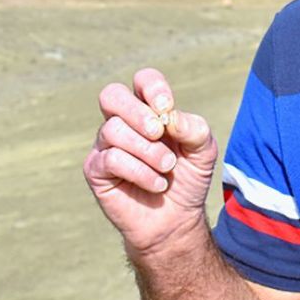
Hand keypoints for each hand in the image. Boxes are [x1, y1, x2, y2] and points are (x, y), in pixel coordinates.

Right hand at [83, 67, 218, 255]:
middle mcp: (123, 123)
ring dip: (147, 150)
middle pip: (111, 95)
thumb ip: (193, 128)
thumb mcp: (203, 151)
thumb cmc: (188, 178)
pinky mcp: (97, 170)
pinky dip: (140, 171)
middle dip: (137, 112)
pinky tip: (157, 184)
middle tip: (159, 132)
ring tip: (167, 168)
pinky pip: (112, 158)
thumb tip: (168, 117)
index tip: (167, 108)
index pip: (143, 80)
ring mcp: (106, 145)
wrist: (177, 219)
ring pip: (113, 130)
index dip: (153, 88)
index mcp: (150, 110)